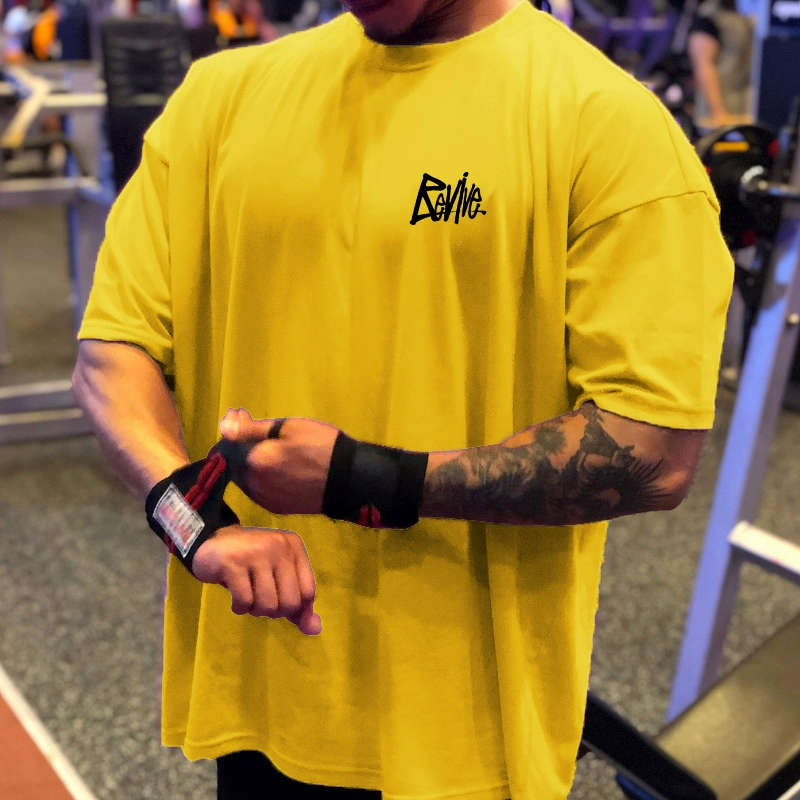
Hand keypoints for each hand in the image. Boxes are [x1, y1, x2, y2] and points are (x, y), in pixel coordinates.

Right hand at [192, 525, 321, 635]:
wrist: (211, 544)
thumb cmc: (250, 564)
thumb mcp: (278, 579)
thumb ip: (298, 605)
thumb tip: (315, 629)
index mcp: (294, 547)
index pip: (309, 592)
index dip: (295, 608)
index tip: (279, 604)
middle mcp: (279, 546)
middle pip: (290, 602)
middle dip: (274, 611)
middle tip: (260, 600)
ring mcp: (256, 552)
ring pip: (268, 604)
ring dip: (255, 610)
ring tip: (248, 598)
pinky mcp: (233, 562)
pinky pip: (245, 601)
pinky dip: (240, 608)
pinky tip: (235, 599)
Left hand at [219, 409, 339, 516]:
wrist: (350, 480)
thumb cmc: (321, 446)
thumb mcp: (286, 428)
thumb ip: (250, 429)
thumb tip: (222, 425)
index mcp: (253, 463)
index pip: (225, 445)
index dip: (232, 429)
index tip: (243, 415)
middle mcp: (253, 485)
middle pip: (234, 463)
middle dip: (240, 444)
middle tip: (255, 426)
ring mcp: (265, 499)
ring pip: (246, 477)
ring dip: (251, 460)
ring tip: (270, 446)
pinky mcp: (278, 508)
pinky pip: (260, 489)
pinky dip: (261, 475)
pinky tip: (278, 465)